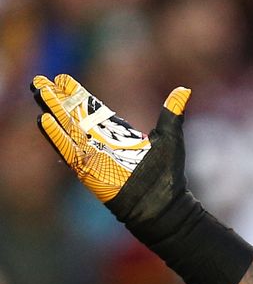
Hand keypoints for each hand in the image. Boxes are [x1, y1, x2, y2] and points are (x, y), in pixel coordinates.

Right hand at [31, 74, 189, 222]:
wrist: (162, 204)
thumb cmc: (167, 174)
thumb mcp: (170, 138)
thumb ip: (171, 113)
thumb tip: (184, 90)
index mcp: (118, 133)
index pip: (93, 109)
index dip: (77, 94)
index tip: (62, 79)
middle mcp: (102, 141)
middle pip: (74, 115)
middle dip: (57, 98)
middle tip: (39, 80)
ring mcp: (92, 154)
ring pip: (67, 128)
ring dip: (52, 111)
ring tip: (37, 92)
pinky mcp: (86, 169)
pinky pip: (68, 151)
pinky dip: (56, 137)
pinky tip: (43, 120)